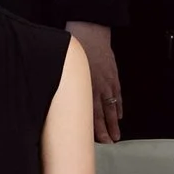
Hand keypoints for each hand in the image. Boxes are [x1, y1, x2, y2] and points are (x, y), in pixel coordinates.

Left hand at [66, 22, 123, 143]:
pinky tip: (119, 115)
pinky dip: (118, 106)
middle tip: (108, 144)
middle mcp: (97, 87)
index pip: (89, 113)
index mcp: (83, 87)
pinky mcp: (114, 75)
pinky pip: (117, 95)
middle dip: (105, 130)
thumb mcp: (62, 68)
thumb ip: (62, 87)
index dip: (93, 128)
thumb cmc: (74, 48)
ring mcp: (107, 82)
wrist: (90, 30)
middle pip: (102, 113)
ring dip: (114, 123)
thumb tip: (54, 101)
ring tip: (116, 136)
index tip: (95, 141)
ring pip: (111, 107)